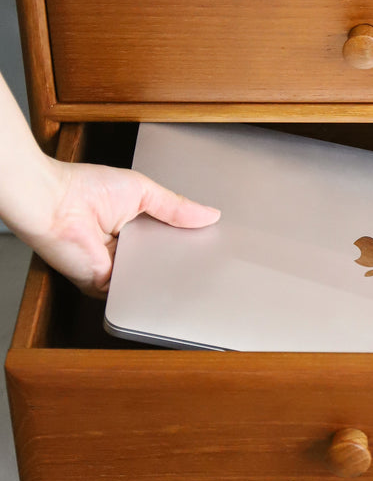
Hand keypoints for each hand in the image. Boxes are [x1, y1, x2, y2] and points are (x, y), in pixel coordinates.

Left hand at [20, 158, 219, 298]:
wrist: (55, 203)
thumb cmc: (86, 188)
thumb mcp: (144, 191)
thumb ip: (176, 206)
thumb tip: (209, 214)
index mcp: (132, 225)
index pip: (167, 238)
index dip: (186, 239)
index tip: (210, 239)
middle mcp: (123, 249)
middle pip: (161, 260)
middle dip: (180, 258)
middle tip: (207, 257)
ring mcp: (114, 269)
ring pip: (149, 278)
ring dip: (164, 273)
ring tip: (188, 267)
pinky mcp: (104, 286)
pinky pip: (132, 292)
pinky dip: (145, 286)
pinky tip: (162, 277)